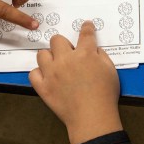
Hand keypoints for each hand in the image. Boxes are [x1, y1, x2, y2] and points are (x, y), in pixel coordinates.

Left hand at [29, 21, 122, 143]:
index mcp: (85, 54)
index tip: (86, 25)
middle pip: (56, 40)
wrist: (92, 118)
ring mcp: (52, 73)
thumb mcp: (110, 70)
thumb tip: (92, 50)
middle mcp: (66, 59)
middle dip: (63, 44)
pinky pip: (33, 73)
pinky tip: (47, 77)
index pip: (85, 34)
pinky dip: (39, 74)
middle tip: (69, 54)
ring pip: (42, 54)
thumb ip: (101, 56)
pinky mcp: (43, 87)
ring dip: (49, 57)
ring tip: (56, 66)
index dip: (86, 27)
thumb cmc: (105, 95)